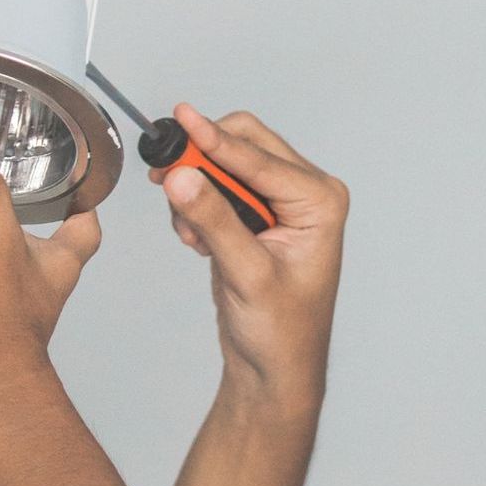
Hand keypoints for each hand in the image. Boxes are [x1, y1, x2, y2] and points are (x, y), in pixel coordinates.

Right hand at [150, 104, 347, 405]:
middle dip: (202, 161)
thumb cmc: (280, 331)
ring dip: (198, 190)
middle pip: (244, 144)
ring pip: (224, 164)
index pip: (259, 158)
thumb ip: (214, 221)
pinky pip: (215, 187)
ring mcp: (279, 202)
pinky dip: (197, 207)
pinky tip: (200, 242)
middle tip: (165, 179)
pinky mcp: (254, 214)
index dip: (215, 140)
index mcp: (320, 202)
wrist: (273, 367)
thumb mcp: (246, 275)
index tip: (182, 118)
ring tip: (194, 236)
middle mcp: (305, 194)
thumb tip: (182, 176)